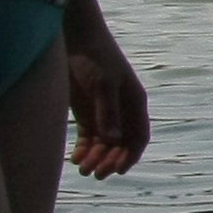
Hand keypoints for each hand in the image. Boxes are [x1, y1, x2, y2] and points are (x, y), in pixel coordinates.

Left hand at [66, 26, 150, 176]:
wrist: (74, 37)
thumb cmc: (94, 56)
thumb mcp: (102, 84)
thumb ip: (107, 111)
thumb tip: (113, 139)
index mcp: (134, 103)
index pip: (139, 137)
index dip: (131, 155)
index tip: (118, 170)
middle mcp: (122, 111)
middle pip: (121, 145)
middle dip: (111, 161)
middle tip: (96, 174)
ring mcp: (103, 112)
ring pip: (104, 144)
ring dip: (96, 159)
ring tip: (83, 170)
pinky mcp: (86, 112)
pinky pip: (88, 138)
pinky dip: (84, 150)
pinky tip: (75, 159)